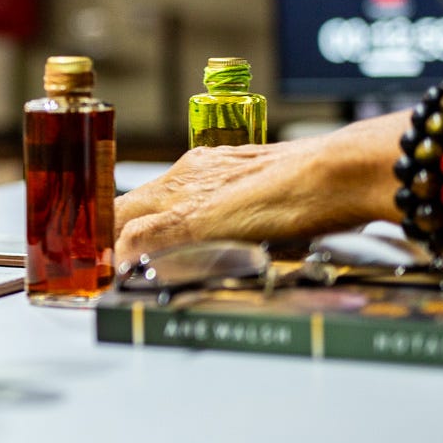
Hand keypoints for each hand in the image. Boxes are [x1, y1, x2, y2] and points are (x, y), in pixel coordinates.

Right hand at [112, 114, 403, 261]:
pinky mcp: (260, 180)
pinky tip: (219, 240)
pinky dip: (205, 226)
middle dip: (128, 236)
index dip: (103, 241)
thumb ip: (156, 238)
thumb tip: (116, 257)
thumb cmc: (285, 197)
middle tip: (121, 269)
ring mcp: (229, 175)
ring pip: (180, 204)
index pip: (119, 213)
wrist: (346, 175)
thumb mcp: (206, 225)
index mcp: (177, 184)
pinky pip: (217, 204)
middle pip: (147, 207)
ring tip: (160, 261)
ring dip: (165, 231)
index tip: (96, 269)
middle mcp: (197, 173)